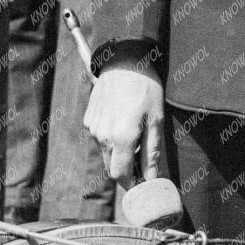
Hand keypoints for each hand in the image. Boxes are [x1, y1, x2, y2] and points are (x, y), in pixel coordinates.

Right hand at [85, 65, 166, 187]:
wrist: (124, 61)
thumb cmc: (146, 89)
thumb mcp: (156, 120)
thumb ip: (151, 152)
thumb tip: (151, 178)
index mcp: (121, 138)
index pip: (121, 176)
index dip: (133, 183)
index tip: (144, 183)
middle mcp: (102, 136)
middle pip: (111, 167)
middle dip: (126, 169)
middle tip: (143, 161)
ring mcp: (92, 128)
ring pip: (105, 153)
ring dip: (119, 152)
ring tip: (135, 133)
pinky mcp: (88, 119)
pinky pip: (99, 137)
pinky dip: (110, 137)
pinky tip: (122, 121)